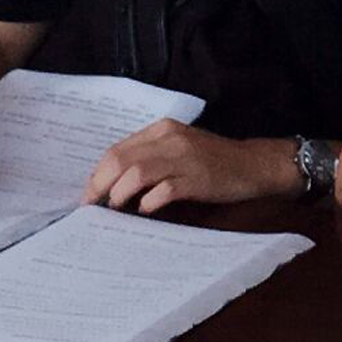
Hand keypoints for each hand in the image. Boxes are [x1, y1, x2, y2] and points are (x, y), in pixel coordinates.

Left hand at [84, 119, 265, 215]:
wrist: (254, 165)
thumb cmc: (212, 162)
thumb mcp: (178, 150)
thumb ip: (150, 159)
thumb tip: (112, 186)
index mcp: (161, 130)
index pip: (116, 150)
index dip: (97, 175)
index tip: (88, 196)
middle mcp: (170, 139)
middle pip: (120, 160)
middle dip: (100, 186)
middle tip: (92, 207)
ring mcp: (185, 157)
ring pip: (136, 173)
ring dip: (119, 195)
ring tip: (116, 210)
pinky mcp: (198, 178)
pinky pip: (164, 190)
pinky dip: (148, 202)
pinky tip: (145, 211)